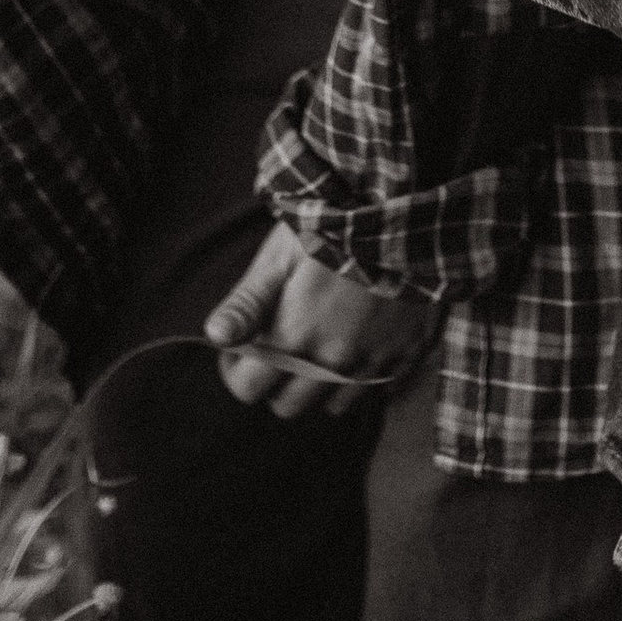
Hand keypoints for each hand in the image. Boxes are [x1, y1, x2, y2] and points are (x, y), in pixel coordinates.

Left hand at [205, 220, 438, 416]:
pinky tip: (357, 342)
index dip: (236, 369)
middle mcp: (334, 362)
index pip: (248, 389)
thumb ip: (246, 303)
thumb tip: (214, 337)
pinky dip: (358, 378)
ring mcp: (374, 363)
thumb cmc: (334, 228)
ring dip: (318, 384)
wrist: (407, 214)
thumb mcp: (281, 256)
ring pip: (331, 405)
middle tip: (280, 343)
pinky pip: (373, 391)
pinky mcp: (406, 355)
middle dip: (275, 381)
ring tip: (319, 342)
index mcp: (296, 338)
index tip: (243, 345)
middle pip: (288, 406)